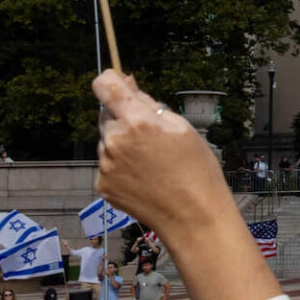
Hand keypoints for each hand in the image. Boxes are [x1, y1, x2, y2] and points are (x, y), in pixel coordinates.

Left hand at [91, 72, 231, 242]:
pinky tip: (143, 178)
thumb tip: (126, 82)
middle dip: (123, 118)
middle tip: (152, 138)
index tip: (123, 87)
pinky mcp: (102, 185)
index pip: (104, 85)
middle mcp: (114, 141)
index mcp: (136, 122)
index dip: (112, 81)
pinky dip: (120, 166)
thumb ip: (149, 103)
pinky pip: (106, 164)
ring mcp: (105, 165)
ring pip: (106, 141)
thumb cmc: (196, 170)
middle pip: (106, 114)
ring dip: (121, 143)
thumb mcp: (181, 128)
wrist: (193, 218)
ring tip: (151, 163)